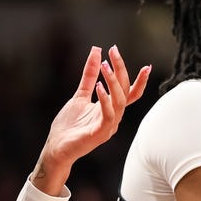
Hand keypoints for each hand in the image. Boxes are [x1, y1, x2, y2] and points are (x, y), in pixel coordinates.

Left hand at [32, 45, 149, 193]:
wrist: (56, 148)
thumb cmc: (69, 125)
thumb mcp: (81, 95)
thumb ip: (89, 75)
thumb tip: (96, 51)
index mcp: (111, 108)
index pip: (130, 92)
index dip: (138, 79)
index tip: (143, 64)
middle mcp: (114, 117)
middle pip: (125, 91)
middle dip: (121, 70)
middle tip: (114, 51)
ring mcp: (108, 126)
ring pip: (119, 101)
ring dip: (113, 82)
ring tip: (104, 65)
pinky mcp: (99, 134)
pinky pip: (108, 115)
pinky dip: (105, 100)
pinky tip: (99, 87)